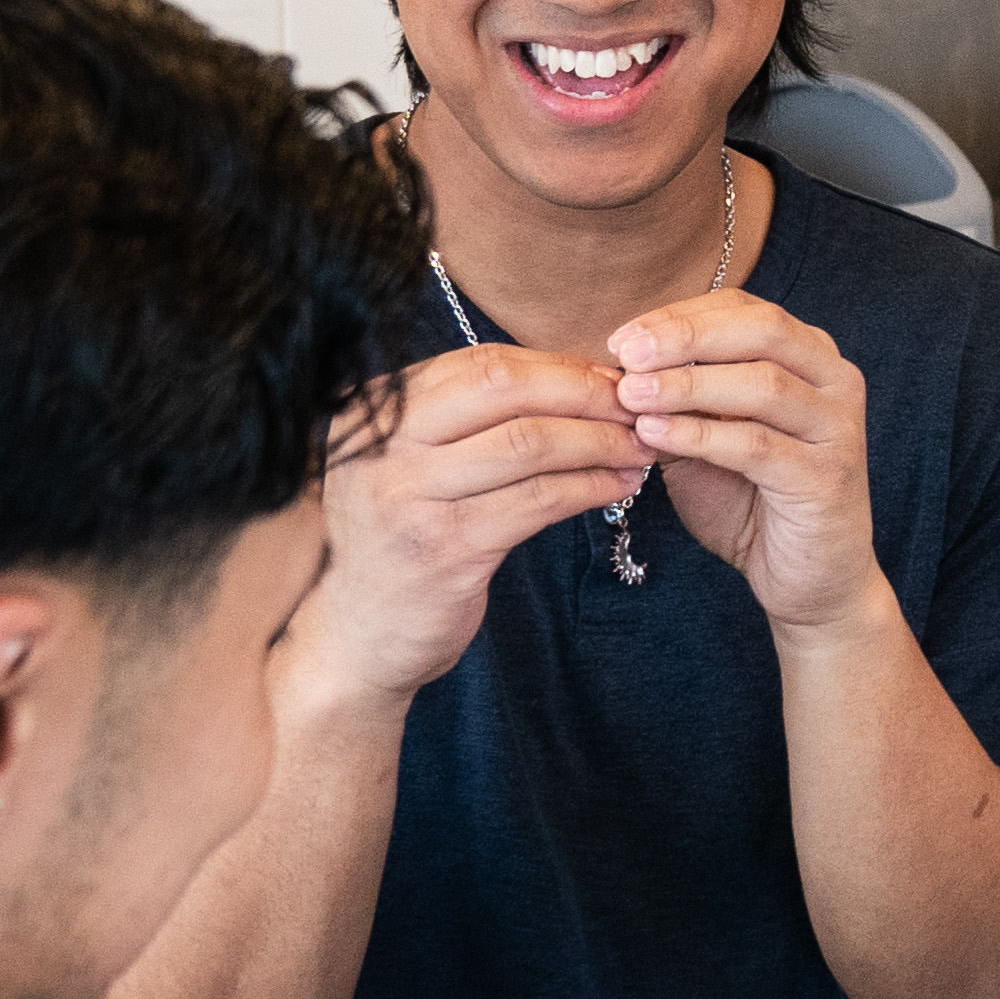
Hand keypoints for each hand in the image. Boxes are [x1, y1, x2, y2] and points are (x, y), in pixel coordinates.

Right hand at [310, 345, 649, 699]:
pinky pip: (537, 500)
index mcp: (375, 412)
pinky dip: (589, 486)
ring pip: (528, 443)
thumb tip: (580, 376)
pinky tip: (618, 487)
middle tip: (636, 407)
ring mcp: (408, 497)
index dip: (555, 366)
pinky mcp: (445, 548)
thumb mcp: (413, 464)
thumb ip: (468, 418)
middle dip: (583, 393)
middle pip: (504, 389)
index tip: (607, 379)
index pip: (480, 363)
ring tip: (639, 449)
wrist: (360, 634)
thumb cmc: (404, 539)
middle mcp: (382, 447)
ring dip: (599, 442)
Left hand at [607, 290, 883, 637]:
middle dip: (687, 336)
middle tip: (627, 354)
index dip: (681, 315)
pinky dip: (700, 435)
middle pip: (763, 330)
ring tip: (631, 396)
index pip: (745, 310)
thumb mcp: (709, 437)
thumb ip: (681, 401)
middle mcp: (834, 380)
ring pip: (762, 383)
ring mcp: (837, 427)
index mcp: (810, 357)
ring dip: (687, 385)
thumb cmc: (753, 500)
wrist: (808, 578)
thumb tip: (618, 369)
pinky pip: (757, 444)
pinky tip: (654, 435)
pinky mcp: (826, 477)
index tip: (622, 338)